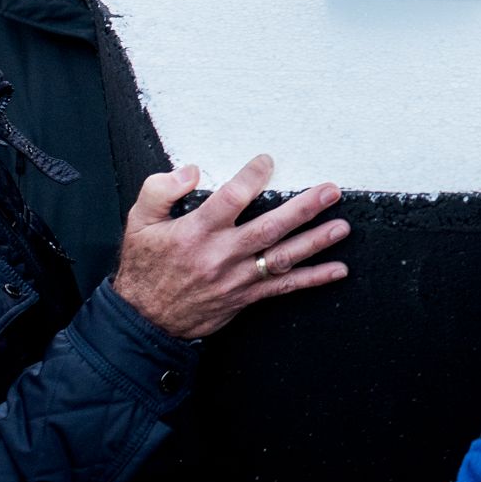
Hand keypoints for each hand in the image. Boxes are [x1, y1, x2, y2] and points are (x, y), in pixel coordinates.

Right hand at [112, 154, 349, 339]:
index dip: (253, 176)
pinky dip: (313, 279)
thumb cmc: (145, 267)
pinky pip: (283, 287)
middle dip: (304, 208)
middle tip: (330, 191)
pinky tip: (338, 270)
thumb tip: (191, 170)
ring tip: (342, 227)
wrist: (144, 320)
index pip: (232, 198)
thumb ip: (159, 190)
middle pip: (270, 228)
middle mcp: (221, 254)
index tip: (268, 161)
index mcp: (197, 232)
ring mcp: (237, 278)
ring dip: (316, 242)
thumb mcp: (138, 222)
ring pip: (283, 257)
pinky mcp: (245, 297)